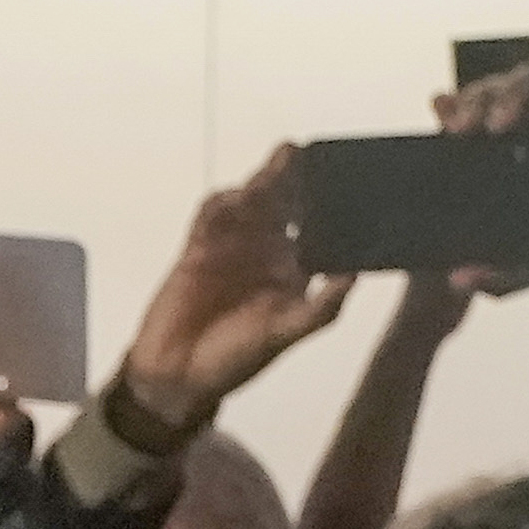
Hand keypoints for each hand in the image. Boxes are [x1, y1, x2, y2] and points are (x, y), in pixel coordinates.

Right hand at [117, 146, 351, 437]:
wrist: (175, 375)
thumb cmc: (235, 361)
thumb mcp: (284, 334)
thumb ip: (320, 308)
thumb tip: (353, 277)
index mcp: (294, 271)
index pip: (318, 228)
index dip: (329, 205)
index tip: (344, 182)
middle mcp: (266, 252)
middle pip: (284, 203)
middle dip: (293, 177)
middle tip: (302, 153)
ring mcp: (232, 246)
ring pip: (251, 201)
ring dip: (263, 180)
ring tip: (280, 160)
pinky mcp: (199, 246)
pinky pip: (212, 214)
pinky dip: (223, 201)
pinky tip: (237, 196)